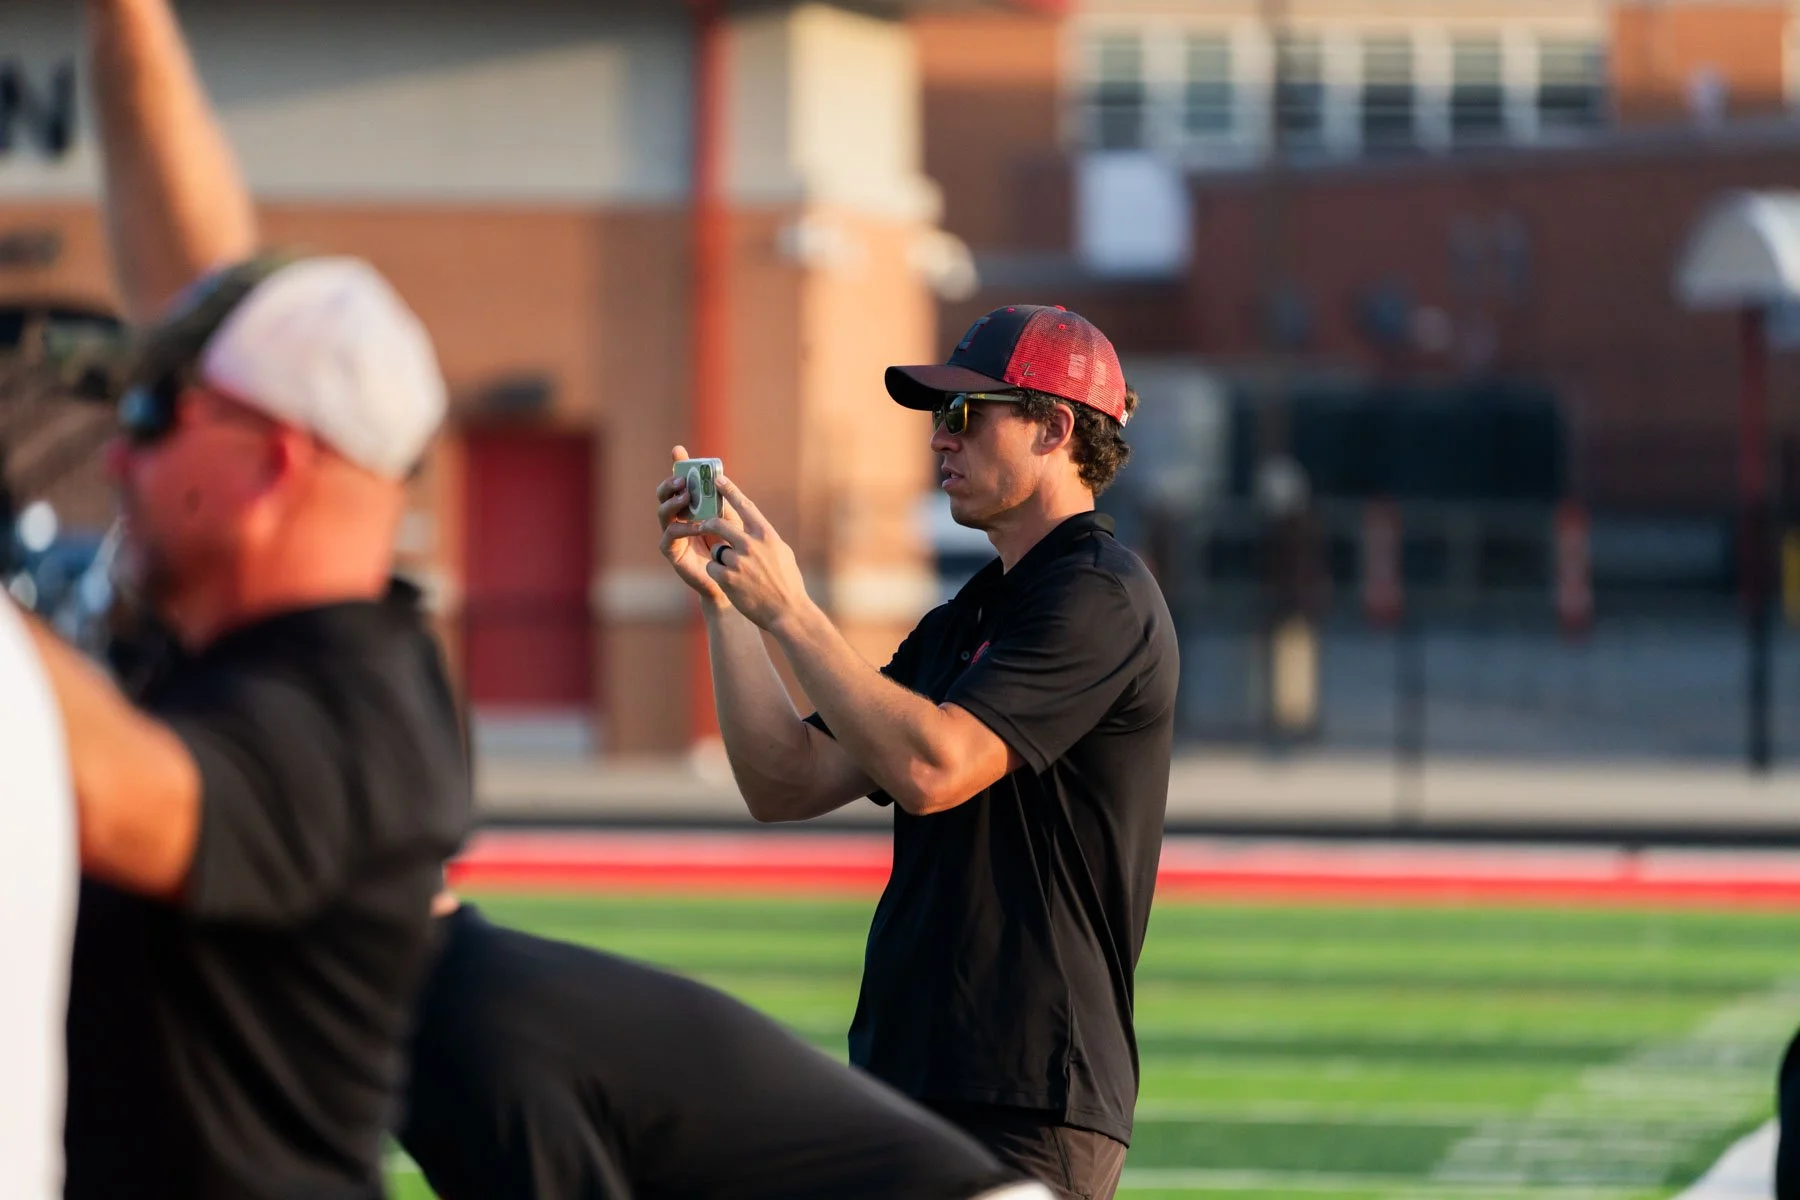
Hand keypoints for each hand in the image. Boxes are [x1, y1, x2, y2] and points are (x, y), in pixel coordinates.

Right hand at [656, 443, 730, 608]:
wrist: (732, 580)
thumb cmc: (732, 548)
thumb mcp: (730, 519)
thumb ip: (723, 501)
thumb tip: (721, 477)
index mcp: (689, 507)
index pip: (680, 482)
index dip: (677, 466)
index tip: (678, 450)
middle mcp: (676, 518)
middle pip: (664, 495)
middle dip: (671, 484)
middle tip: (682, 479)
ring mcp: (672, 535)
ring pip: (663, 513)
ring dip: (674, 502)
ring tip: (686, 496)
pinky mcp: (672, 552)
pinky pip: (671, 536)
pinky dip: (684, 528)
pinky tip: (696, 524)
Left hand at [697, 474, 812, 631]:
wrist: (788, 612)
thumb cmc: (788, 583)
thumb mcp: (782, 553)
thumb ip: (765, 538)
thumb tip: (754, 527)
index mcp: (766, 534)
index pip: (744, 506)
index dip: (729, 490)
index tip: (717, 479)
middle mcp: (751, 544)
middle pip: (719, 523)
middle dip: (709, 524)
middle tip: (705, 526)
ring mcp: (738, 561)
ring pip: (716, 549)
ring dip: (721, 559)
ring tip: (737, 573)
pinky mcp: (727, 578)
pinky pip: (713, 567)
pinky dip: (718, 574)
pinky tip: (733, 584)